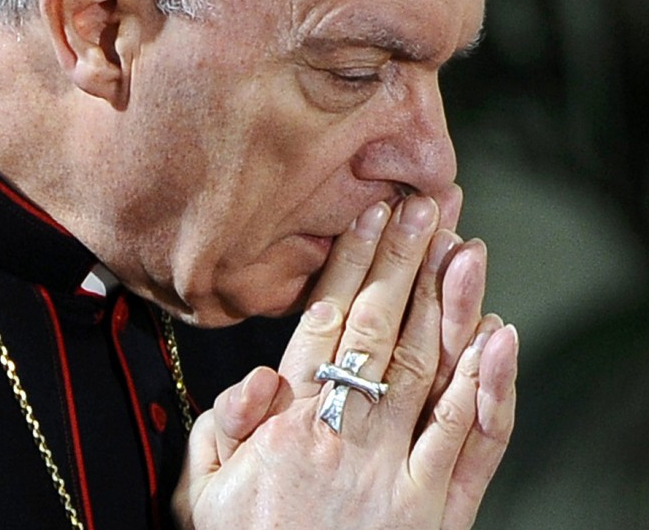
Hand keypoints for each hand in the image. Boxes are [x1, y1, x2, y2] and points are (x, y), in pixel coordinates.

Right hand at [173, 194, 517, 529]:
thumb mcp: (202, 491)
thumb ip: (222, 426)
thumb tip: (259, 377)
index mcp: (287, 430)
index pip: (324, 328)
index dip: (349, 268)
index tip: (368, 218)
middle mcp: (348, 443)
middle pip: (383, 333)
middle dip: (404, 262)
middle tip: (424, 206)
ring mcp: (401, 477)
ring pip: (432, 373)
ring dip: (451, 304)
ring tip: (465, 245)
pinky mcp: (439, 513)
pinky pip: (472, 444)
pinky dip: (490, 387)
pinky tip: (501, 335)